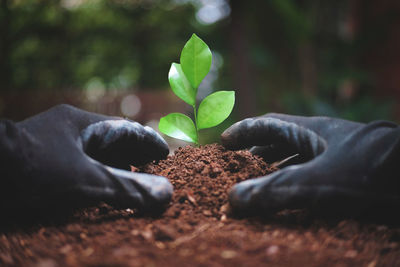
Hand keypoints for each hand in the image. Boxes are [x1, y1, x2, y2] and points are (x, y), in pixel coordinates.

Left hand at [0, 104, 172, 213]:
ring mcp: (54, 140)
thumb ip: (126, 187)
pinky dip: (95, 169)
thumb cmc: (34, 168)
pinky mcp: (43, 155)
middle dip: (134, 153)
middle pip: (112, 138)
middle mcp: (69, 127)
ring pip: (95, 149)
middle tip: (153, 167)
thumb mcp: (86, 180)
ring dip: (115, 162)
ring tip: (132, 175)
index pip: (126, 129)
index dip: (148, 142)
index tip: (165, 154)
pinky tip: (100, 181)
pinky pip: (79, 159)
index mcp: (81, 122)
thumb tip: (166, 193)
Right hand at [222, 113, 399, 215]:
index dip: (244, 132)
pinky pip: (314, 176)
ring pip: (299, 160)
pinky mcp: (351, 176)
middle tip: (236, 166)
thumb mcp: (319, 184)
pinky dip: (297, 185)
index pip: (270, 124)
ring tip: (258, 184)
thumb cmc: (374, 174)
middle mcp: (326, 141)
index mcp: (314, 131)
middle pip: (282, 141)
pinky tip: (292, 198)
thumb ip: (275, 192)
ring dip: (276, 170)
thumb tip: (233, 199)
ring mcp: (339, 158)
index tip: (223, 142)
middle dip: (256, 153)